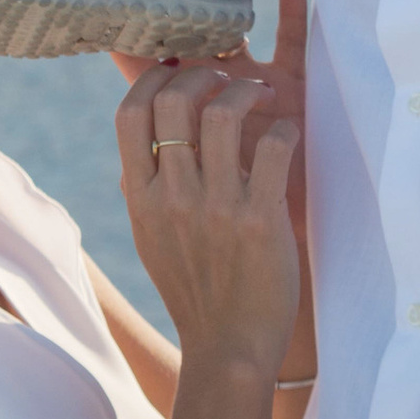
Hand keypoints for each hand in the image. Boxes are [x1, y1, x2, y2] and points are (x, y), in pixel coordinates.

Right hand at [114, 0, 304, 379]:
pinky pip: (274, 148)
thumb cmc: (194, 291)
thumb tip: (137, 147)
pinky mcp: (261, 220)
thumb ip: (143, 192)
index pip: (130, 113)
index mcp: (142, 198)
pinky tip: (289, 135)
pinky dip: (286, 129)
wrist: (228, 348)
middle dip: (201, 75)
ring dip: (246, 92)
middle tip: (225, 79)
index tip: (178, 69)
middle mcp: (173, 198)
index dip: (154, 77)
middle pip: (172, 102)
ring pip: (222, 114)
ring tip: (263, 96)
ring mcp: (216, 208)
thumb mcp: (151, 239)